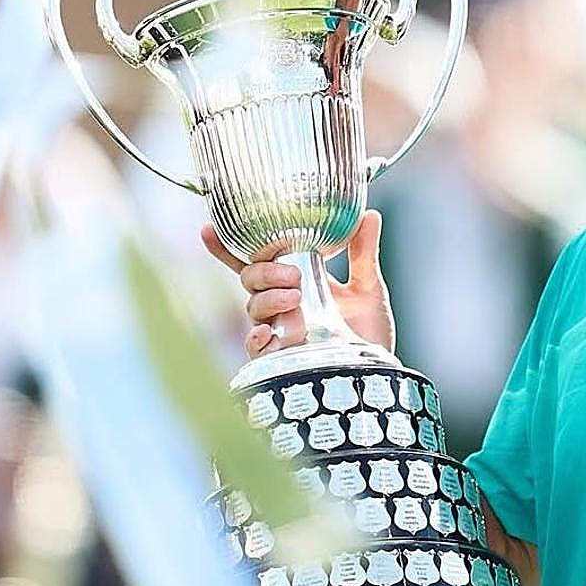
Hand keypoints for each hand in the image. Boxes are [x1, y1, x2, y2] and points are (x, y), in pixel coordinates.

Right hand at [200, 210, 395, 358]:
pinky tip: (268, 332)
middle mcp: (282, 304)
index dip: (229, 247)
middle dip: (265, 272)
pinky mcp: (281, 357)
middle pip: (251, 279)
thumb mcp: (368, 288)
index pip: (258, 261)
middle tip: (293, 277)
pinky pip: (255, 346)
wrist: (377, 370)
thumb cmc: (368, 332)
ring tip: (295, 299)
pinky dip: (257, 337)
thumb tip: (369, 215)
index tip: (209, 228)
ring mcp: (279, 330)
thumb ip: (363, 254)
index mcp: (296, 282)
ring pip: (253, 307)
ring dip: (269, 299)